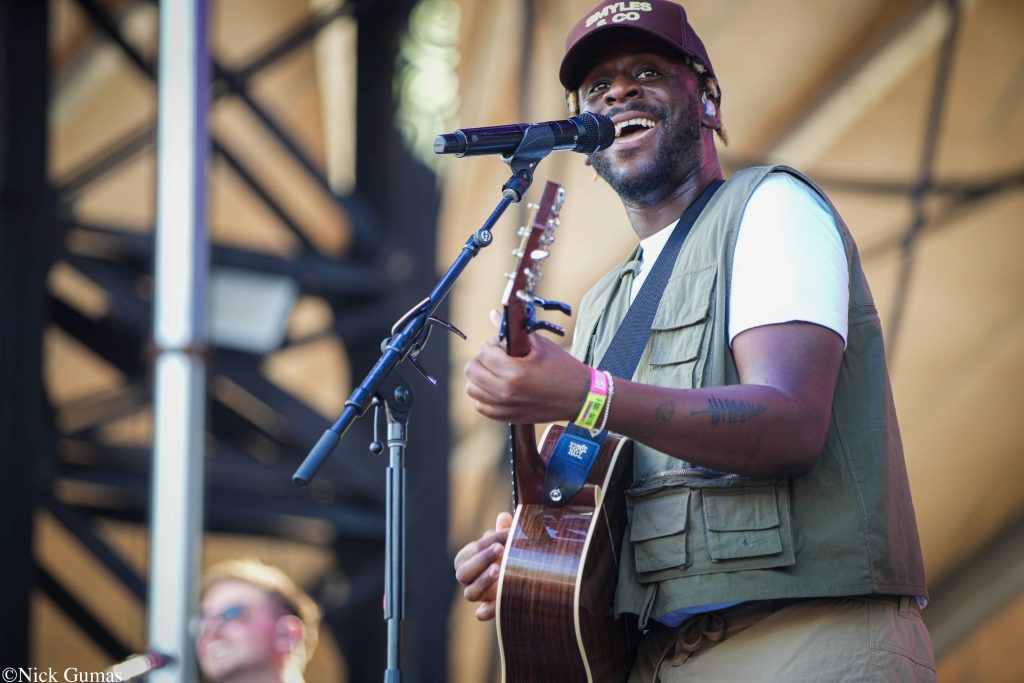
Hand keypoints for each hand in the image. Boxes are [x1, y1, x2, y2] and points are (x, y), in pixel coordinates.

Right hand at [453, 511, 512, 620]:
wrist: (526, 580)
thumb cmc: (511, 556)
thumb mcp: (510, 542)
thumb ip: (505, 531)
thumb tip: (503, 517)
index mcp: (471, 562)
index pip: (468, 553)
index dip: (484, 543)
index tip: (505, 534)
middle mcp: (471, 580)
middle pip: (463, 573)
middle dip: (480, 559)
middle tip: (500, 549)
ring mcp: (480, 596)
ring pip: (470, 593)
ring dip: (482, 581)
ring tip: (498, 570)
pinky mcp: (492, 609)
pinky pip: (482, 614)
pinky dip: (486, 611)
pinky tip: (496, 601)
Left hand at [464, 328, 588, 424]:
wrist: (580, 397)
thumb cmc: (563, 369)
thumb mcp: (540, 345)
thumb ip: (513, 330)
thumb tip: (493, 314)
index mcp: (514, 372)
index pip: (484, 353)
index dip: (493, 345)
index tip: (503, 345)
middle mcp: (505, 392)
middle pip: (472, 371)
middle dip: (482, 359)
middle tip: (498, 357)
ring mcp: (505, 407)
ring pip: (472, 389)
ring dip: (480, 377)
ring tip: (496, 372)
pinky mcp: (507, 417)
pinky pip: (481, 406)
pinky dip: (485, 395)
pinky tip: (498, 387)